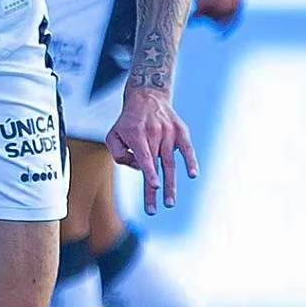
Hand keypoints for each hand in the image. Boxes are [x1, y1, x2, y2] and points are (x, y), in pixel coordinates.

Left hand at [105, 87, 198, 214]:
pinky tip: (192, 175)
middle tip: (155, 210)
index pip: (144, 156)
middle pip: (157, 166)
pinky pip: (187, 148)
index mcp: (136, 134)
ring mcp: (169, 133)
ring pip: (170, 162)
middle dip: (156, 190)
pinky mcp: (181, 131)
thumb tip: (138, 168)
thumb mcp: (113, 135)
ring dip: (171, 184)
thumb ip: (119, 155)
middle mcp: (154, 134)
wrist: (147, 96)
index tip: (154, 186)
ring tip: (170, 203)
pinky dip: (191, 161)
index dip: (149, 172)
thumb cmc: (127, 122)